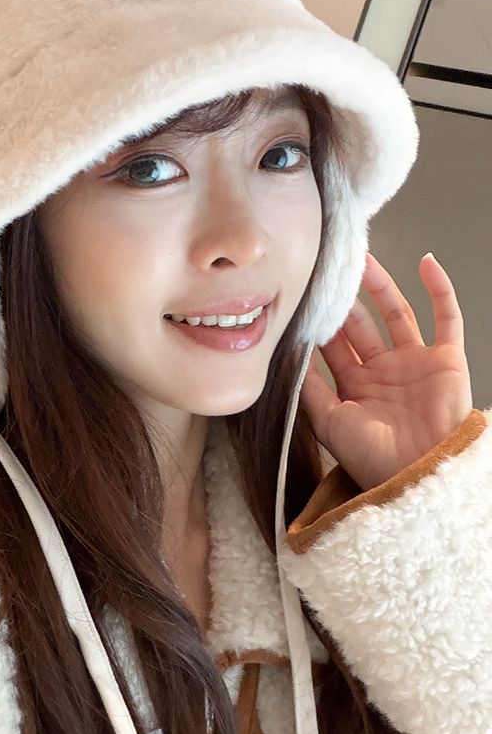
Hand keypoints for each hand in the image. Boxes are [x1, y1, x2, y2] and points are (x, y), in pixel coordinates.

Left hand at [301, 252, 472, 491]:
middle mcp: (384, 372)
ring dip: (380, 285)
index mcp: (355, 388)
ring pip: (396, 313)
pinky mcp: (447, 360)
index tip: (303, 296)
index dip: (319, 322)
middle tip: (327, 270)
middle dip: (344, 299)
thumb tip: (286, 352)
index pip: (333, 346)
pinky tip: (426, 261)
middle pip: (360, 325)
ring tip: (362, 259)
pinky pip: (447, 317)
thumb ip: (307, 386)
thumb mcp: (328, 421)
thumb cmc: (373, 458)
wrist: (420, 474)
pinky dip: (439, 288)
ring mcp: (416, 363)